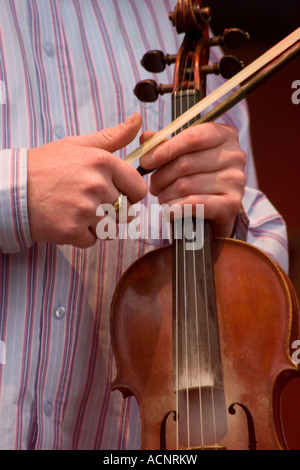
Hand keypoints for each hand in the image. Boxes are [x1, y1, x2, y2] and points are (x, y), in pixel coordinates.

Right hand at [27, 113, 146, 247]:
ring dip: (99, 226)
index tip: (120, 194)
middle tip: (89, 202)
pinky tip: (68, 220)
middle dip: (111, 211)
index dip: (131, 194)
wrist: (14, 188)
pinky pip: (93, 241)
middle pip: (125, 212)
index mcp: (103, 163)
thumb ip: (112, 137)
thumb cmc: (47, 165)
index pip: (139, 189)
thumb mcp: (79, 145)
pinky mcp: (72, 230)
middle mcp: (97, 186)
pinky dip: (82, 236)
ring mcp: (85, 210)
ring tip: (79, 212)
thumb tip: (137, 119)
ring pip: (111, 229)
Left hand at [139, 122, 245, 237]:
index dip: (165, 150)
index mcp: (225, 135)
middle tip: (153, 186)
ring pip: (186, 185)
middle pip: (186, 163)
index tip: (146, 162)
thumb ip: (166, 145)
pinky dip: (175, 208)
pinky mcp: (232, 203)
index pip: (192, 138)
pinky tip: (168, 211)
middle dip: (162, 176)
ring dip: (166, 195)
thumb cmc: (198, 178)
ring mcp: (236, 180)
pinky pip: (194, 203)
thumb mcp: (184, 156)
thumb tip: (146, 137)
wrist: (217, 212)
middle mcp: (235, 155)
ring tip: (162, 198)